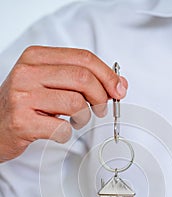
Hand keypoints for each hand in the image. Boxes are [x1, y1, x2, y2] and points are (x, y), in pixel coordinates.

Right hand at [0, 46, 127, 161]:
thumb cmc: (25, 104)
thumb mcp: (48, 82)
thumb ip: (79, 79)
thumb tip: (117, 84)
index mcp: (36, 57)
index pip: (83, 58)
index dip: (107, 75)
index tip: (118, 89)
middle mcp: (28, 73)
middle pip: (83, 78)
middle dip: (101, 97)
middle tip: (100, 108)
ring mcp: (24, 97)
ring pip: (76, 103)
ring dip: (84, 117)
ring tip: (75, 120)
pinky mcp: (23, 122)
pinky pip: (62, 128)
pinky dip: (68, 134)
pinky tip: (59, 131)